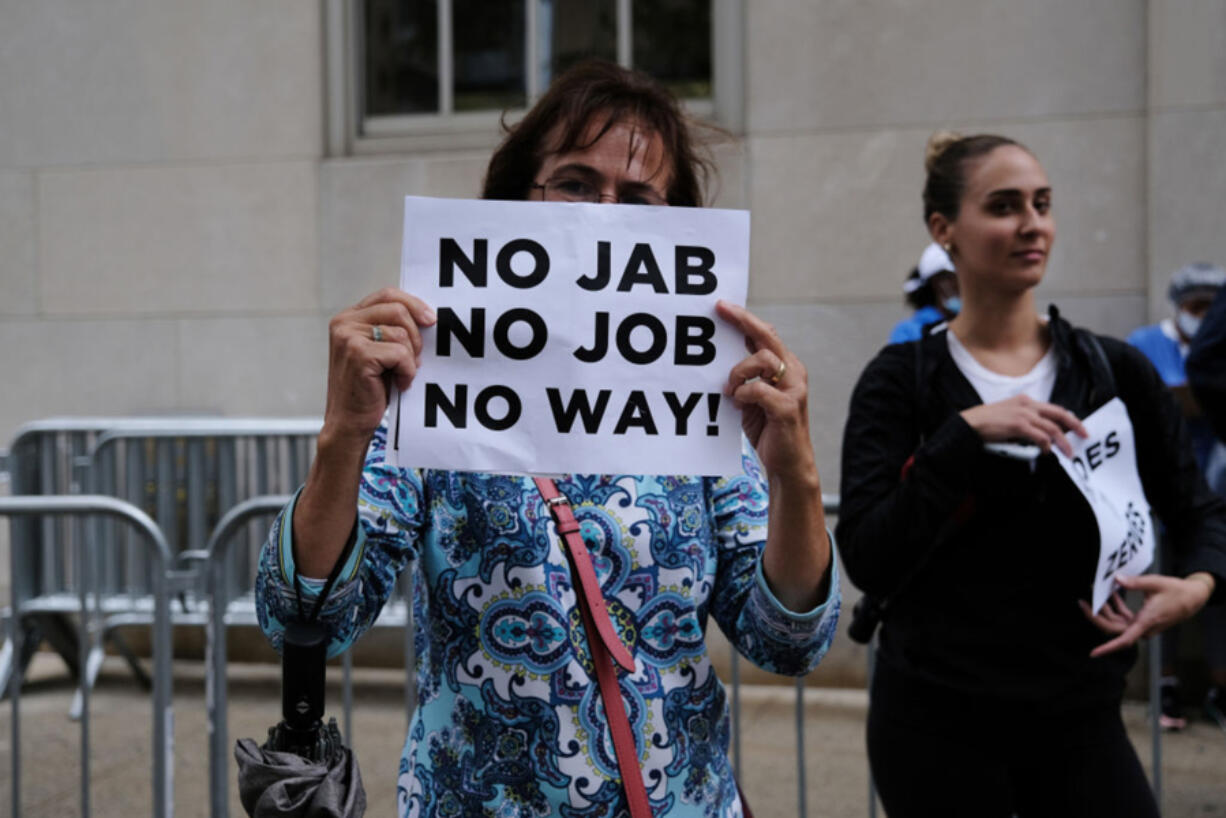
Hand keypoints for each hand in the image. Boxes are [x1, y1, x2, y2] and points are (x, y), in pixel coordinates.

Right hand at [323, 288, 436, 444]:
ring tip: (402, 376)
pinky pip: (400, 353)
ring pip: (402, 334)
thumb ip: (392, 330)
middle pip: (398, 310)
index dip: (413, 303)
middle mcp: (344, 323)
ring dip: (410, 359)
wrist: (349, 423)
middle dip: (416, 335)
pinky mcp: (358, 354)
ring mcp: (348, 337)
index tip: (431, 319)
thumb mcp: (380, 352)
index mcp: (348, 318)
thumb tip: (428, 316)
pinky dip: (407, 371)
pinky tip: (399, 384)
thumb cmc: (369, 389)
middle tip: (416, 359)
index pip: (387, 295)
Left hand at [715, 300, 814, 482]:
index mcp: (785, 367)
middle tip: (720, 311)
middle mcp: (793, 373)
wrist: (788, 465)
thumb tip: (724, 355)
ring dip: (739, 372)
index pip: (765, 334)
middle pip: (767, 337)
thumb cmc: (768, 429)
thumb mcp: (753, 397)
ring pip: (763, 360)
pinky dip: (744, 394)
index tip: (722, 306)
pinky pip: (759, 389)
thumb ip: (746, 376)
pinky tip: (738, 404)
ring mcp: (794, 389)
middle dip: (743, 321)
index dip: (745, 318)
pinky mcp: (788, 408)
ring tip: (730, 391)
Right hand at [961, 395, 1087, 456]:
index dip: (1068, 418)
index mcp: (1024, 400)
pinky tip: (1047, 452)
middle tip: (1084, 435)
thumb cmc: (985, 422)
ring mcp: (1023, 414)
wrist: (969, 423)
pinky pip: (1040, 437)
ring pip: (1052, 428)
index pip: (1053, 408)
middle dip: (1075, 425)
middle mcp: (1027, 404)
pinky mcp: (1018, 425)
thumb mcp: (1008, 414)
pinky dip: (1046, 445)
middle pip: (1059, 413)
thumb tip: (1039, 434)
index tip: (1077, 426)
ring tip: (1068, 452)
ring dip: (1063, 441)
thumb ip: (1024, 419)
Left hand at [1079, 572, 1214, 657]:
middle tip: (1082, 601)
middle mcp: (1143, 627)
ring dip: (1105, 609)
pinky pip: (1124, 617)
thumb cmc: (1176, 591)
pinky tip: (1111, 594)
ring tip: (1095, 592)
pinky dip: (1116, 607)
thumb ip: (1135, 582)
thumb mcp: (1155, 583)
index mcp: (1146, 622)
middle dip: (1096, 616)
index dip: (1108, 647)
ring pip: (1117, 622)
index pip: (1124, 640)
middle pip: (1113, 628)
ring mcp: (1142, 625)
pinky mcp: (1143, 621)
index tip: (1093, 653)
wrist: (1192, 598)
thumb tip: (1117, 579)